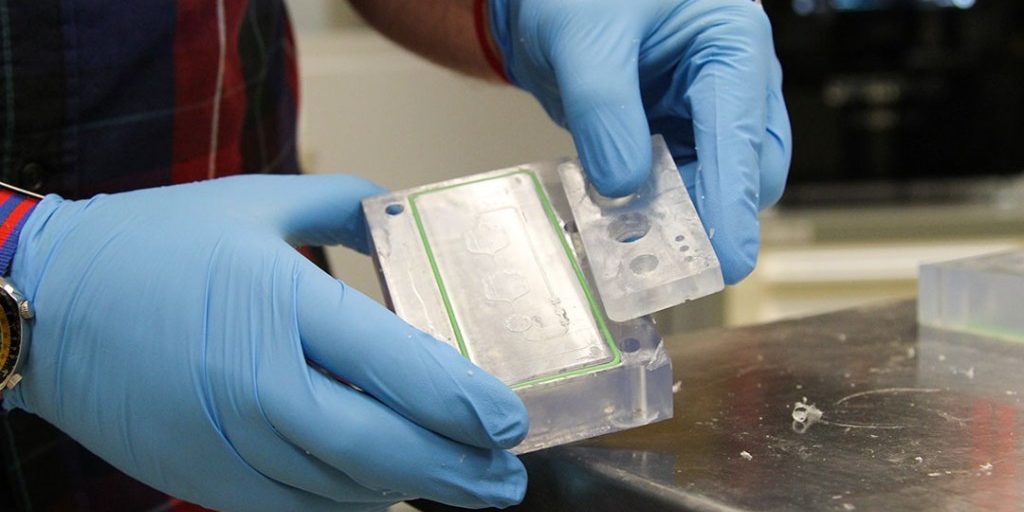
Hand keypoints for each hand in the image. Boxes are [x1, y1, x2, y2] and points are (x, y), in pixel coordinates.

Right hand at [5, 176, 527, 510]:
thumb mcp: (257, 200)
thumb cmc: (157, 243)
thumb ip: (344, 204)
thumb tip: (399, 217)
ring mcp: (231, 442)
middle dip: (458, 471)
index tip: (511, 420)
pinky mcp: (206, 478)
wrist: (47, 302)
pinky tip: (384, 492)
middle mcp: (260, 382)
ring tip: (462, 483)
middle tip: (506, 479)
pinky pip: (297, 510)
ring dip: (410, 491)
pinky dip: (350, 506)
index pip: (395, 364)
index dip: (464, 400)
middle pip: (382, 448)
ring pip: (345, 490)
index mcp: (279, 301)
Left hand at [489, 0, 791, 282]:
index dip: (732, 205)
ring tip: (624, 241)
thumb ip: (605, 114)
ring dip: (675, 218)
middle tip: (657, 256)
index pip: (742, 137)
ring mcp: (704, 112)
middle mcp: (732, 81)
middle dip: (707, 217)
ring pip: (713, 186)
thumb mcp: (585, 41)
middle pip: (748, 173)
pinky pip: (675, 185)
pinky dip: (650, 208)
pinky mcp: (673, 135)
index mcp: (732, 42)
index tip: (724, 260)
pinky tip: (616, 220)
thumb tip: (624, 190)